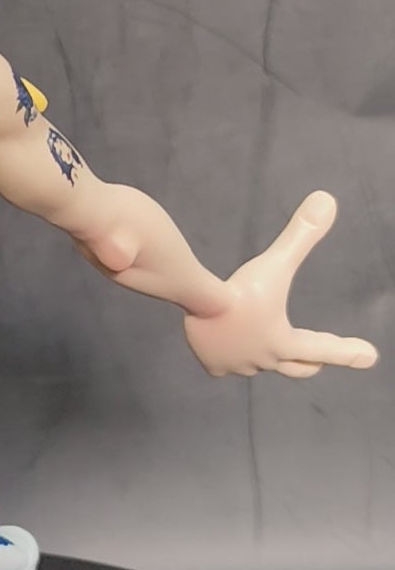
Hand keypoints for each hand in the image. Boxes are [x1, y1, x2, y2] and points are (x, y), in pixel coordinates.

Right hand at [183, 192, 378, 378]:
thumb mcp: (276, 262)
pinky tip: (226, 347)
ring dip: (263, 353)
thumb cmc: (240, 287)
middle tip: (320, 360)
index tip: (370, 357)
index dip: (349, 352)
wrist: (197, 303)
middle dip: (310, 362)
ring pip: (259, 363)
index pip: (325, 349)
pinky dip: (231, 357)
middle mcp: (265, 360)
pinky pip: (226, 365)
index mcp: (285, 342)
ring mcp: (239, 366)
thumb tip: (327, 200)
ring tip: (259, 340)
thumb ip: (302, 234)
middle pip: (298, 369)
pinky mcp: (215, 366)